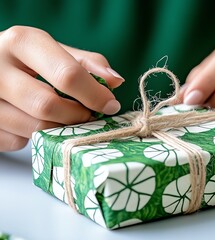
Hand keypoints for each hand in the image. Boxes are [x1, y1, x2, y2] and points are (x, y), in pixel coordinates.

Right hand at [0, 26, 123, 150]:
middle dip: (77, 116)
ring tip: (66, 118)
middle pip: (48, 105)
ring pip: (34, 128)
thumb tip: (116, 81)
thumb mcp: (55, 52)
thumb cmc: (26, 60)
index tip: (110, 105)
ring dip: (59, 129)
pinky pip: (19, 141)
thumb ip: (86, 64)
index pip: (67, 74)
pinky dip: (36, 137)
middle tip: (89, 115)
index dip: (95, 94)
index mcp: (21, 43)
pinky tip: (36, 121)